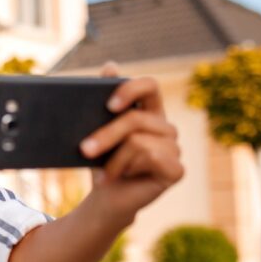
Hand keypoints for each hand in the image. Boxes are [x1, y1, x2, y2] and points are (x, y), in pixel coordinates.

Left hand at [80, 60, 183, 220]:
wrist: (105, 197)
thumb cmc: (101, 161)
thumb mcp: (95, 129)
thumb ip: (102, 100)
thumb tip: (111, 65)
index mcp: (149, 111)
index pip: (150, 85)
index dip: (131, 89)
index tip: (108, 104)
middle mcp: (166, 127)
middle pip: (135, 119)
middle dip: (106, 135)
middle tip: (84, 149)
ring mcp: (174, 148)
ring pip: (138, 141)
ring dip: (114, 159)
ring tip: (103, 173)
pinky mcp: (177, 169)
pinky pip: (150, 158)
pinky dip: (126, 169)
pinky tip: (119, 178)